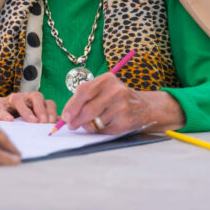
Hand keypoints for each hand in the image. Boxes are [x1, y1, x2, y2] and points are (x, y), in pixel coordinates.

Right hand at [0, 92, 56, 122]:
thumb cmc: (19, 122)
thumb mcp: (34, 122)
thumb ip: (46, 123)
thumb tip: (60, 127)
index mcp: (37, 104)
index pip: (48, 103)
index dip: (51, 111)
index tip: (52, 122)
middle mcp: (26, 98)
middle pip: (36, 97)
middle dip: (41, 109)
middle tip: (43, 122)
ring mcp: (11, 100)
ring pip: (18, 99)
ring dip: (26, 111)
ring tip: (31, 121)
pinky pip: (1, 107)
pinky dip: (5, 114)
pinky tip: (9, 120)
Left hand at [60, 73, 184, 133]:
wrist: (144, 106)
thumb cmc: (115, 98)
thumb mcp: (102, 89)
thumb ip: (85, 97)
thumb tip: (67, 115)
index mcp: (107, 79)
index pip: (84, 91)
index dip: (72, 105)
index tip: (65, 116)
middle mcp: (116, 91)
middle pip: (88, 109)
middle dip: (76, 120)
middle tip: (71, 125)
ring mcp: (122, 106)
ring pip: (95, 121)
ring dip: (88, 126)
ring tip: (92, 123)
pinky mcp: (126, 121)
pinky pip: (104, 130)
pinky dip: (100, 130)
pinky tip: (107, 124)